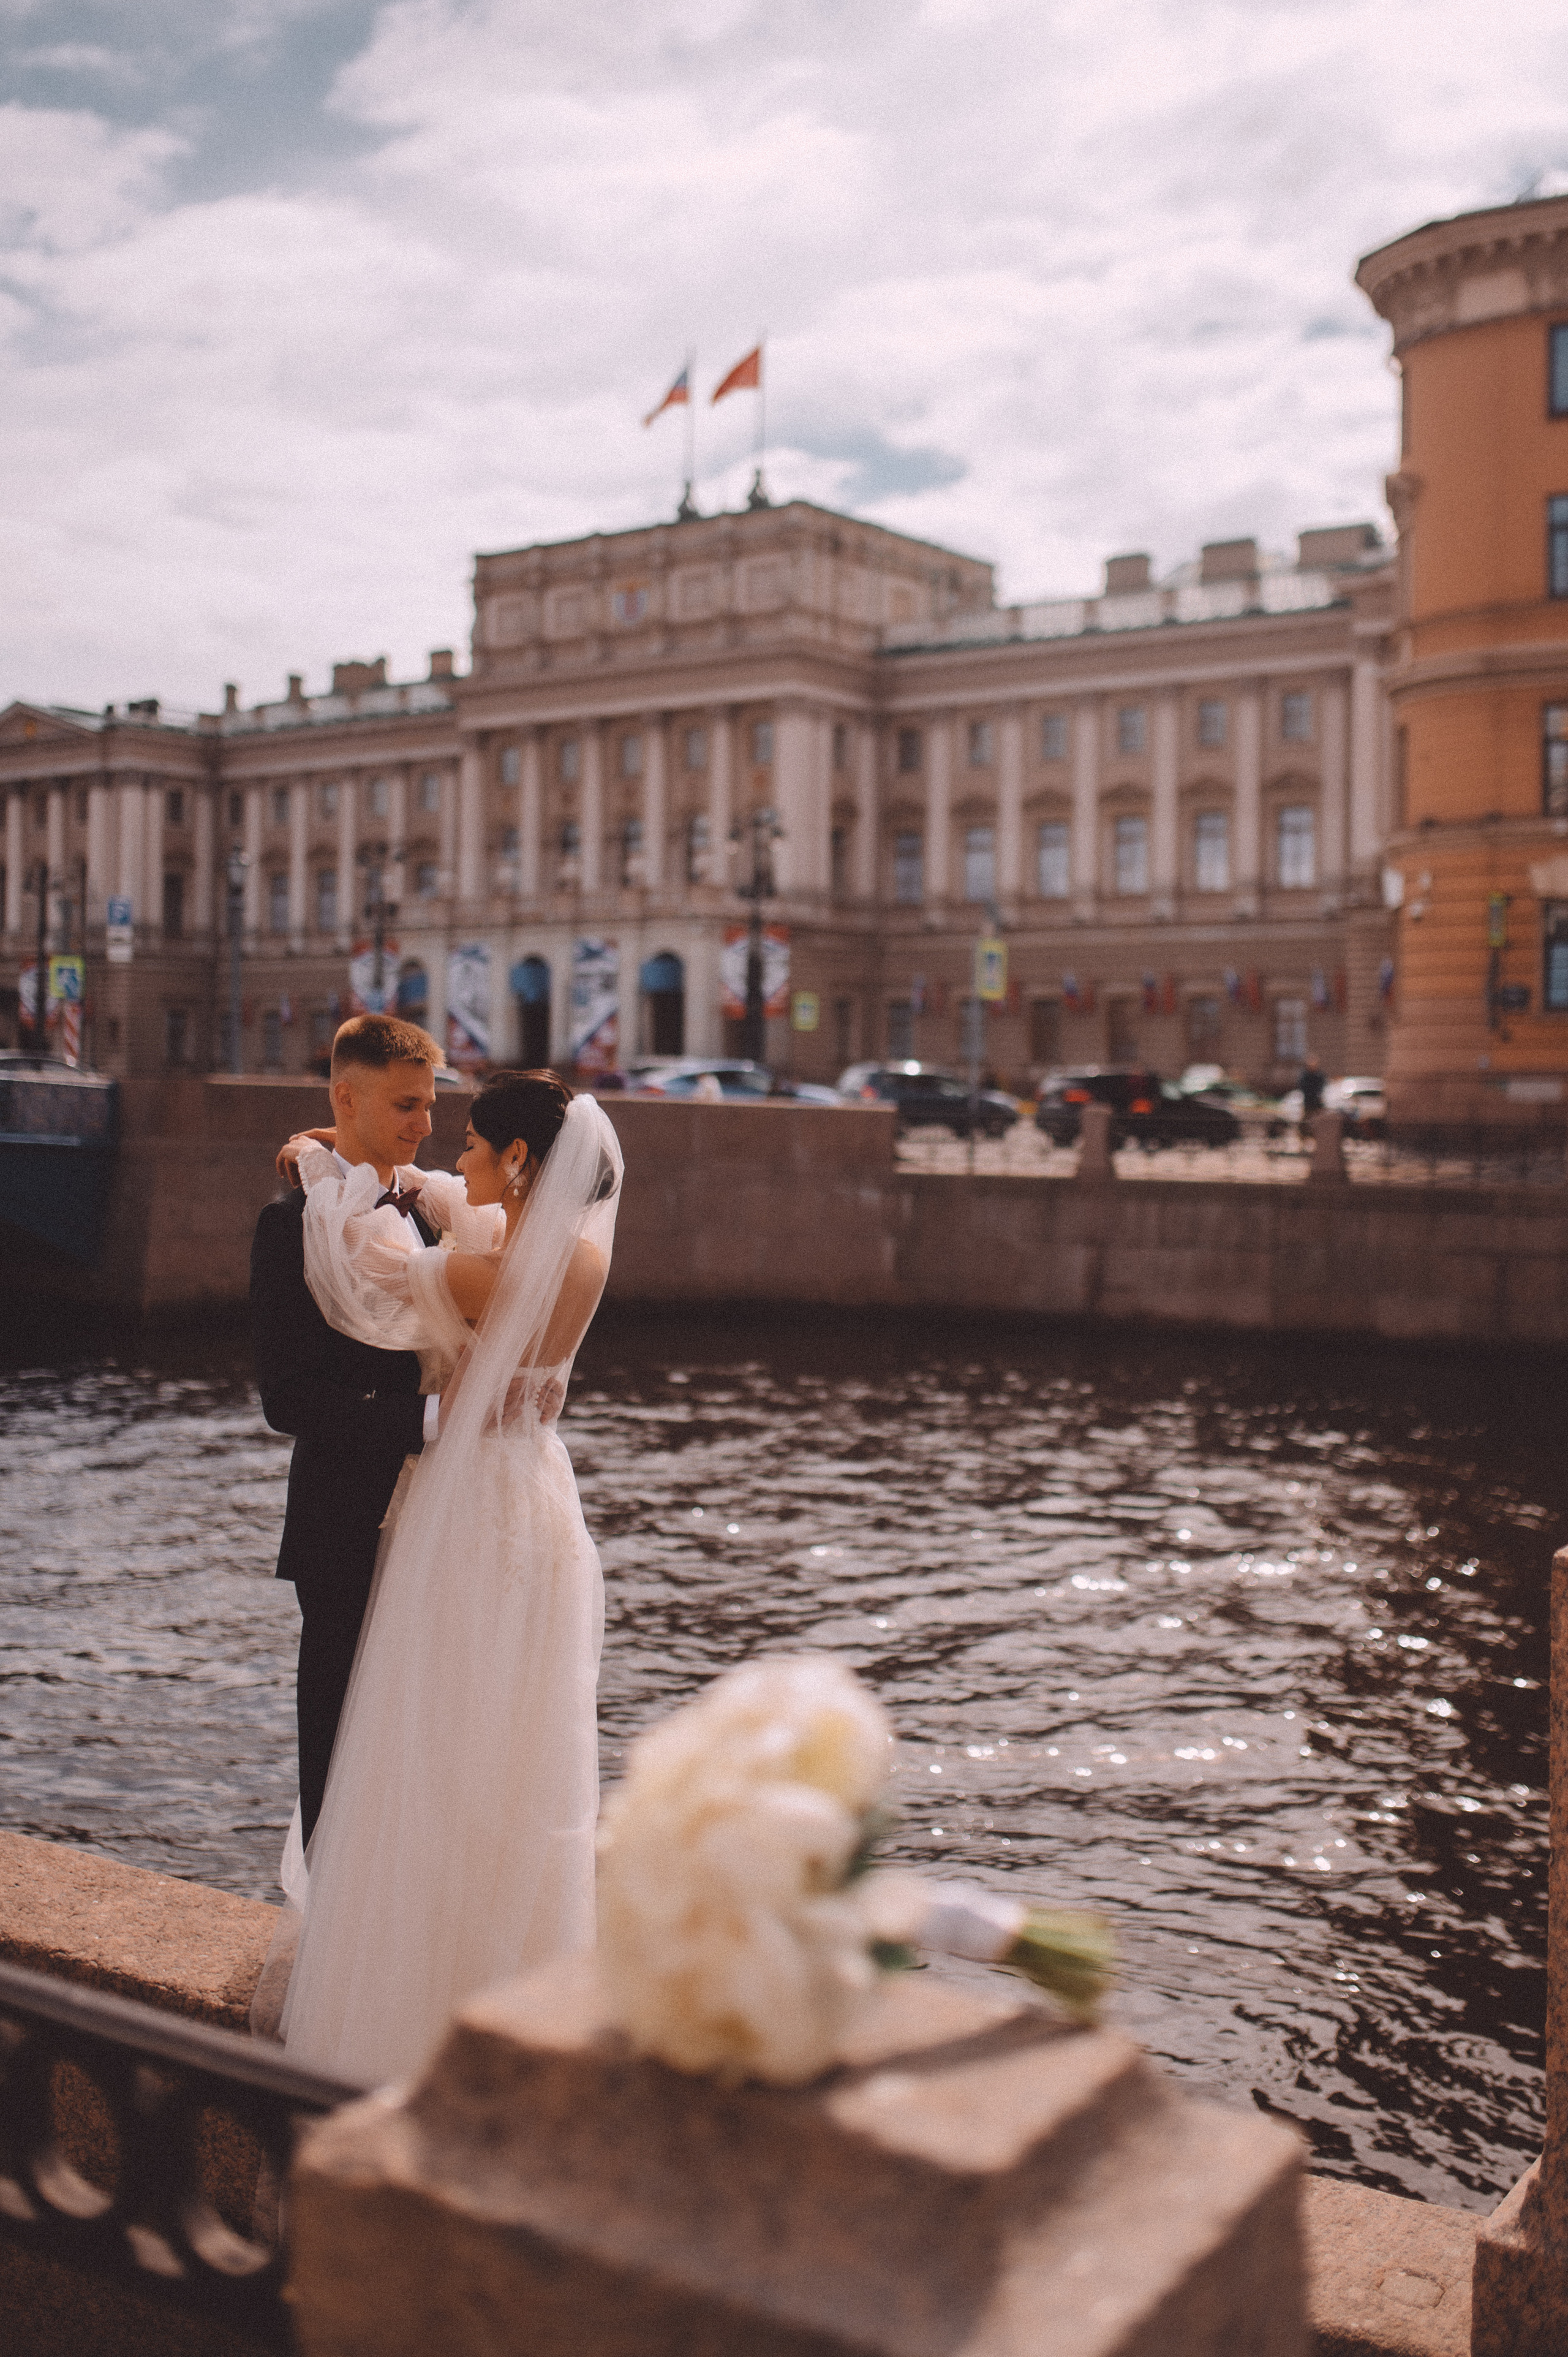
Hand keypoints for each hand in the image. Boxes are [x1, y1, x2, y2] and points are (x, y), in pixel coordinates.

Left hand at [277, 1126, 336, 1185]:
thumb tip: (321, 1175)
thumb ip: (320, 1165)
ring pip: (289, 1159)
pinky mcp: (285, 1149)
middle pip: (296, 1154)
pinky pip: (281, 1159)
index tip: (300, 1166)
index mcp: (313, 1142)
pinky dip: (280, 1168)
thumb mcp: (326, 1163)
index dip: (302, 1157)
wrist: (318, 1159)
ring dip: (291, 1172)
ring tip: (294, 1184)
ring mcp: (293, 1143)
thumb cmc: (326, 1164)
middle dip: (296, 1167)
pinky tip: (281, 1175)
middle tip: (298, 1180)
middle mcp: (303, 1140)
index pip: (305, 1147)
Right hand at [431, 1368, 563, 1435]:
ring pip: (509, 1407)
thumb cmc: (453, 1391)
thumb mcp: (460, 1373)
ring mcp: (490, 1413)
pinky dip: (513, 1416)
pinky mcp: (487, 1423)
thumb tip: (463, 1344)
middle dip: (523, 1391)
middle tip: (534, 1386)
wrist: (444, 1413)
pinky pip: (503, 1420)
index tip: (529, 1379)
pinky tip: (520, 1411)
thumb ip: (466, 1359)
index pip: (507, 1384)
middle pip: (511, 1395)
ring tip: (530, 1397)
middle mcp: (491, 1402)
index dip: (519, 1382)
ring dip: (520, 1402)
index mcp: (487, 1389)